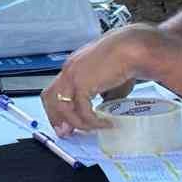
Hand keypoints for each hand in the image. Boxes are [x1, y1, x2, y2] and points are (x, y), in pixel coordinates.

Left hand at [41, 25, 165, 134]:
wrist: (132, 49)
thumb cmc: (126, 59)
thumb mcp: (110, 80)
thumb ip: (103, 94)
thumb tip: (103, 109)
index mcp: (73, 67)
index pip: (55, 90)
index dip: (58, 108)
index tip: (65, 122)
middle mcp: (69, 70)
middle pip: (49, 98)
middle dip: (56, 118)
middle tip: (67, 133)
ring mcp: (73, 76)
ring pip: (63, 108)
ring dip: (77, 123)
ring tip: (94, 128)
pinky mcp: (82, 84)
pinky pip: (81, 111)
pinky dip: (92, 121)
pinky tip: (105, 123)